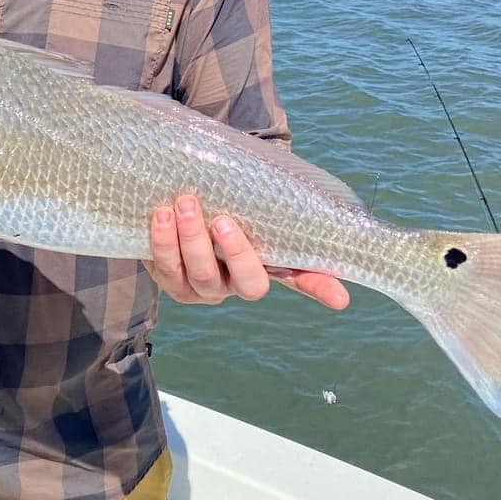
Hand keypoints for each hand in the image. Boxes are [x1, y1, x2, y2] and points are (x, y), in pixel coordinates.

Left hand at [145, 194, 348, 308]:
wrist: (175, 202)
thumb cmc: (220, 206)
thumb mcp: (246, 207)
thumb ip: (273, 211)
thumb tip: (320, 208)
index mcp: (262, 267)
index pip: (298, 280)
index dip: (318, 287)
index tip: (340, 297)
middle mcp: (232, 285)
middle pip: (239, 281)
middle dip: (232, 251)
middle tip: (222, 218)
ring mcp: (198, 286)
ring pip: (197, 273)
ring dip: (189, 239)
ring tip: (183, 203)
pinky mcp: (167, 278)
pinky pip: (163, 265)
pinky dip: (161, 239)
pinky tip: (160, 214)